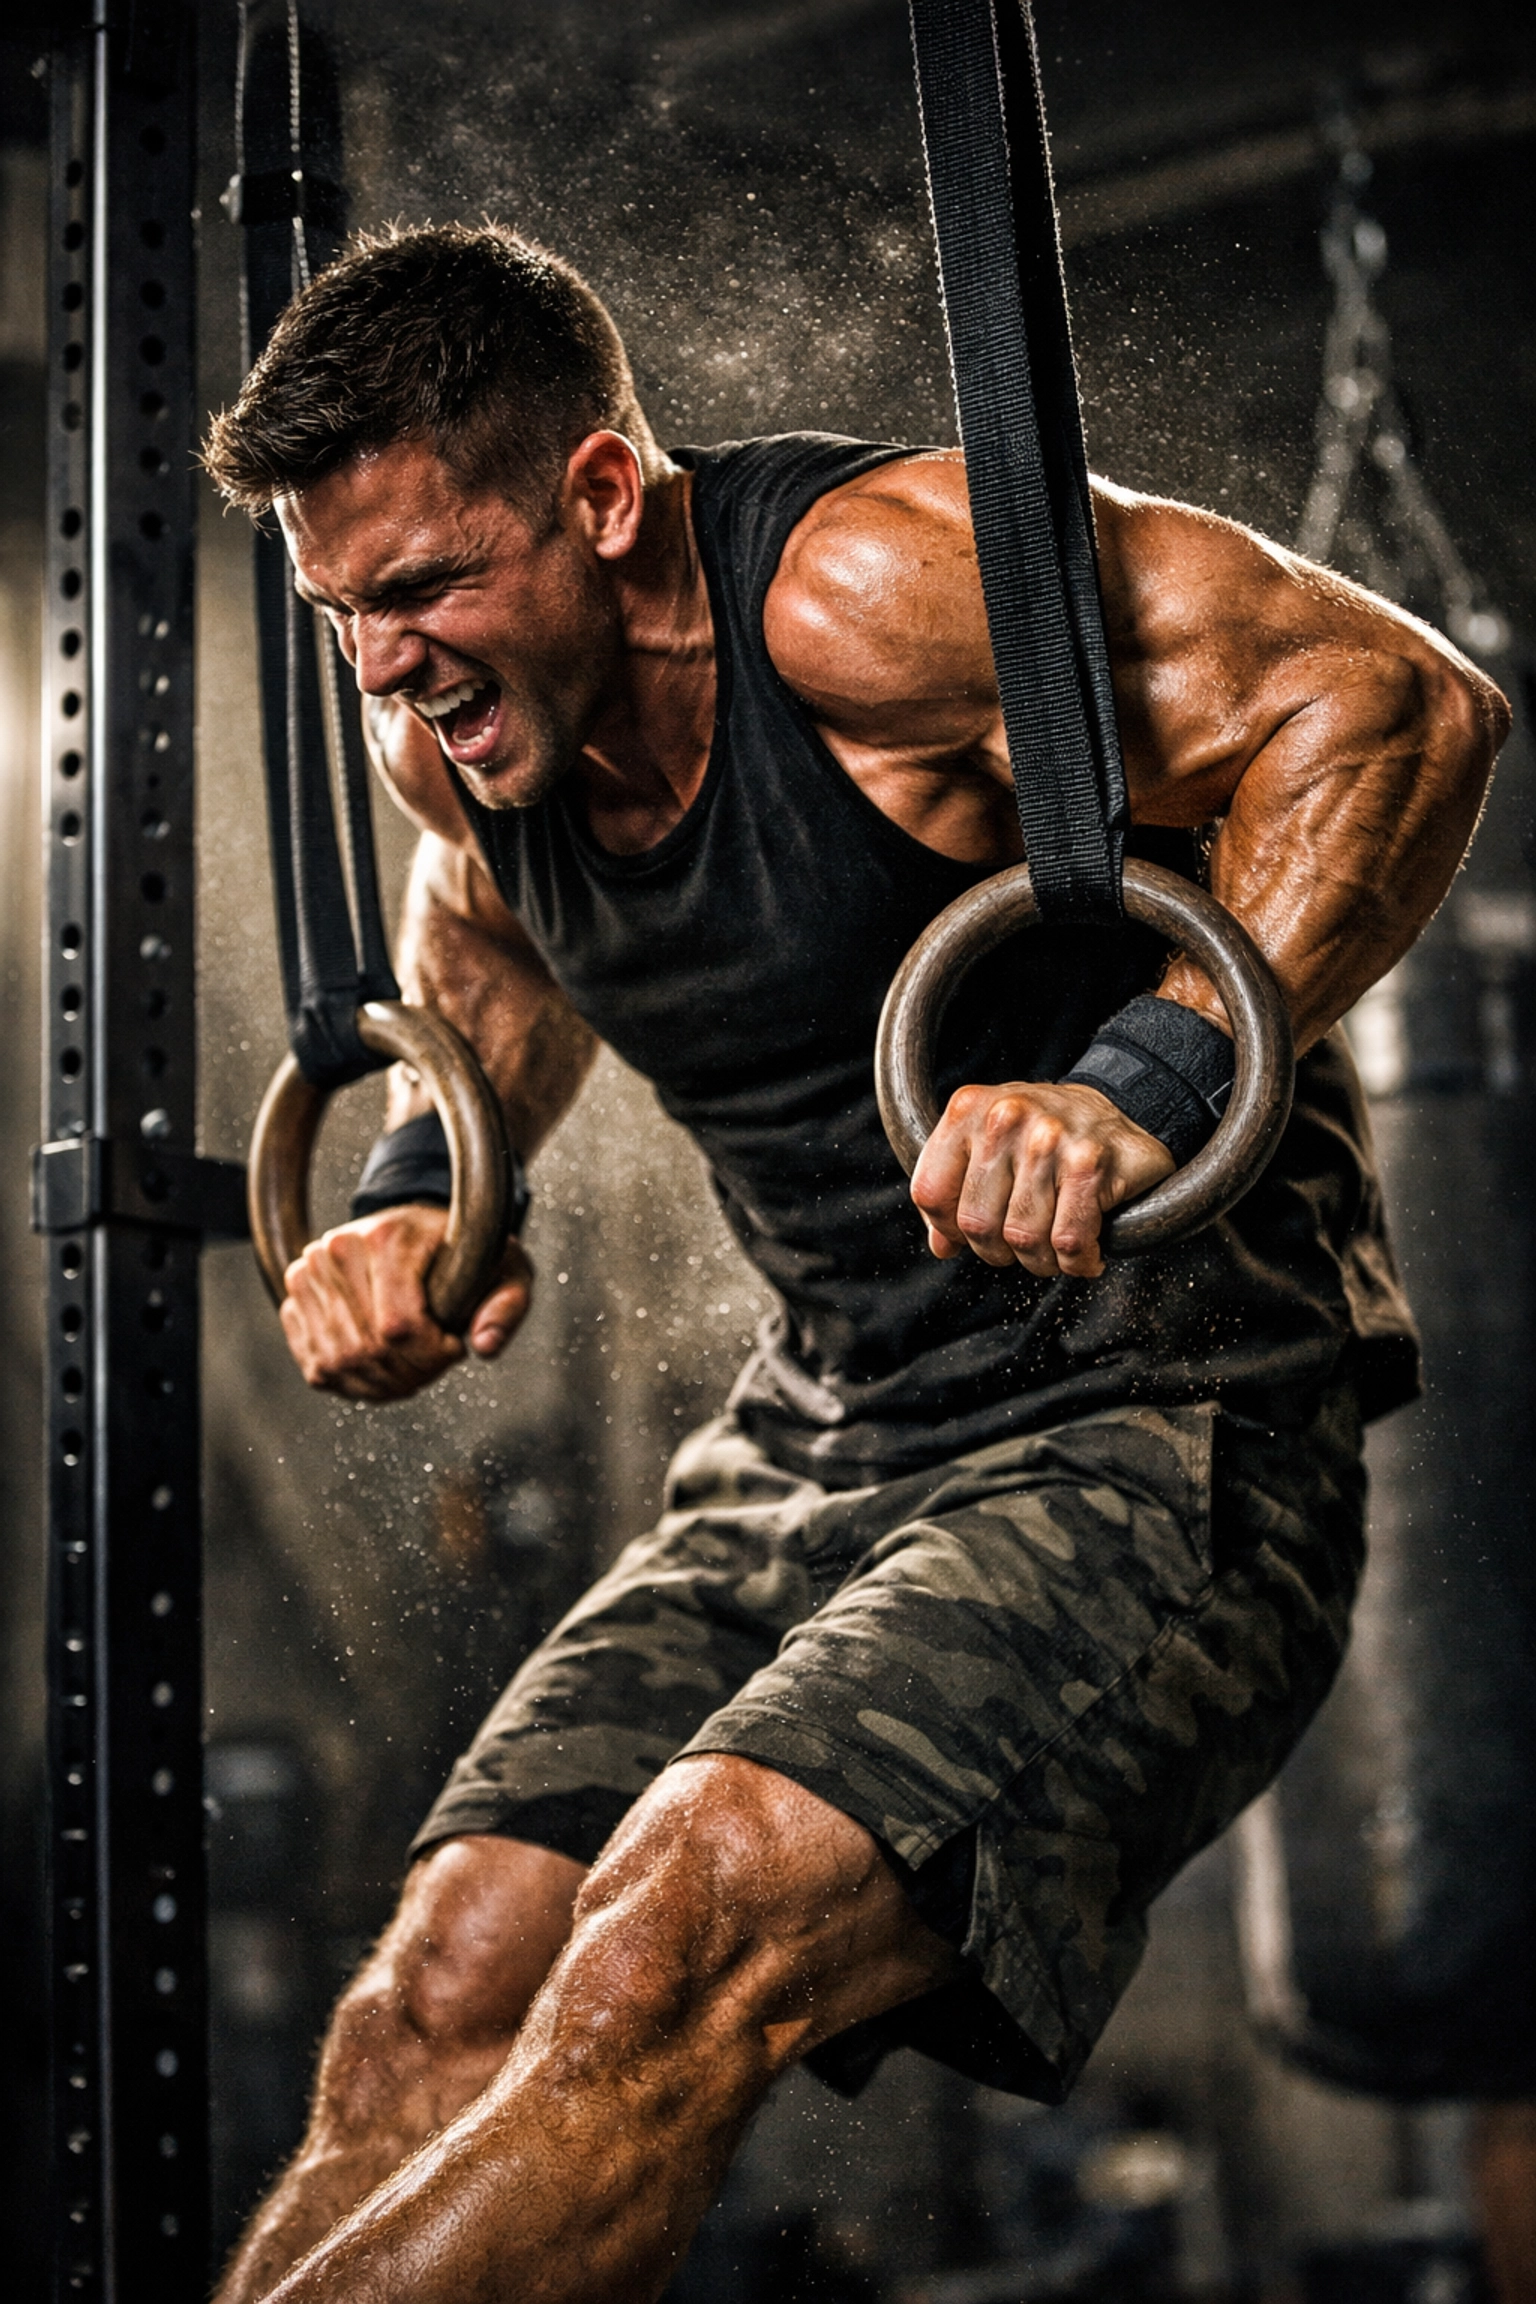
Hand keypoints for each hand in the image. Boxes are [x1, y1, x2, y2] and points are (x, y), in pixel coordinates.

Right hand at [278, 1202, 533, 1399]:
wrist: (415, 1230)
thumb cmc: (463, 1253)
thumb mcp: (504, 1269)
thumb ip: (507, 1306)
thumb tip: (484, 1346)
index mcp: (389, 1237)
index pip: (399, 1326)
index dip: (431, 1355)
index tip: (454, 1347)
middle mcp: (338, 1250)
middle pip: (369, 1350)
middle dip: (411, 1373)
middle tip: (436, 1364)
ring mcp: (309, 1275)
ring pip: (340, 1365)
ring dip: (383, 1384)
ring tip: (413, 1369)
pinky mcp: (295, 1301)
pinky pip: (319, 1368)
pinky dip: (354, 1384)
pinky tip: (383, 1371)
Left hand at [910, 1081, 1175, 1279]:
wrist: (1125, 1106)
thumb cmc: (1048, 1134)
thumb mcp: (991, 1145)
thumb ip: (957, 1190)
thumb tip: (941, 1246)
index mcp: (969, 1110)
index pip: (930, 1193)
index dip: (948, 1230)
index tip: (972, 1236)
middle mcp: (1006, 1116)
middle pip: (976, 1223)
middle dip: (998, 1252)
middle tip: (1021, 1248)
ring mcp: (1049, 1137)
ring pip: (1022, 1238)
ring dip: (1040, 1261)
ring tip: (1054, 1251)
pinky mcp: (1091, 1162)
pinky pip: (1068, 1241)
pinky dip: (1076, 1262)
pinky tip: (1085, 1255)